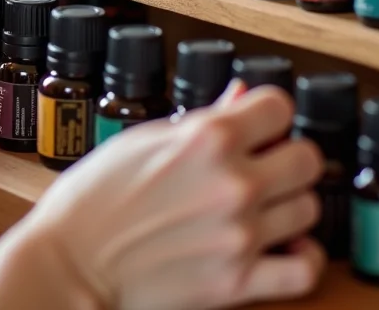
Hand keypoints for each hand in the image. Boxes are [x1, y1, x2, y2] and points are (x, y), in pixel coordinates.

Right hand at [0, 86, 325, 309]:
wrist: (70, 265)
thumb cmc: (90, 204)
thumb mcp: (139, 141)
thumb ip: (198, 120)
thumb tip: (237, 98)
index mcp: (206, 139)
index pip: (279, 106)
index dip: (269, 114)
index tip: (261, 124)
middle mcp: (232, 184)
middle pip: (306, 158)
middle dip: (287, 158)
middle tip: (267, 166)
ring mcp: (239, 234)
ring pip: (308, 208)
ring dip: (289, 206)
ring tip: (264, 207)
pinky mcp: (239, 282)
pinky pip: (305, 269)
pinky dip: (303, 258)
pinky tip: (285, 247)